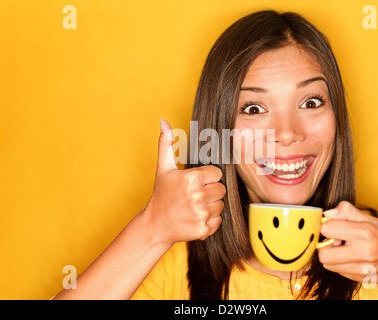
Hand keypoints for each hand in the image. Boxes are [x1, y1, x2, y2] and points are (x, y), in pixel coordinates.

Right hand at [142, 119, 224, 245]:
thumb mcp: (163, 168)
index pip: (217, 173)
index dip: (207, 177)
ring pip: (221, 204)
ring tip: (194, 206)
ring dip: (211, 205)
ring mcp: (201, 213)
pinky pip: (219, 220)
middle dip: (210, 191)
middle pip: (221, 189)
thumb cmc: (162, 194)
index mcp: (191, 178)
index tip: (195, 183)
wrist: (156, 225)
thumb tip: (163, 121)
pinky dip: (210, 220)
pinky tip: (196, 217)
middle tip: (194, 196)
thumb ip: (166, 143)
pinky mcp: (204, 229)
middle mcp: (197, 195)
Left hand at [318, 201, 377, 283]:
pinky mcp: (362, 280)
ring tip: (345, 249)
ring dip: (332, 256)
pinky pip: (339, 272)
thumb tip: (327, 213)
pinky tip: (352, 258)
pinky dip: (340, 264)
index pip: (327, 230)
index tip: (332, 226)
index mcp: (364, 233)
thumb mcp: (368, 218)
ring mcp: (363, 270)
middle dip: (325, 246)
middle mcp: (363, 253)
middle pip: (323, 254)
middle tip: (335, 241)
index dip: (326, 226)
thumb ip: (346, 211)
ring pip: (329, 265)